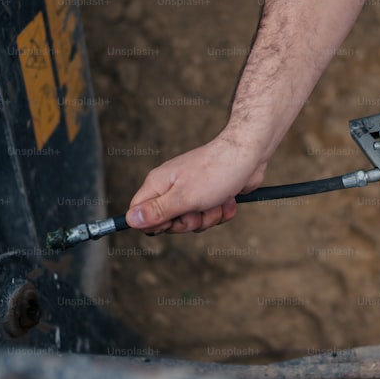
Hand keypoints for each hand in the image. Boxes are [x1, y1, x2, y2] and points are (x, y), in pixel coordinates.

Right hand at [126, 137, 267, 233]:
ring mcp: (192, 192)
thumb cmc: (215, 172)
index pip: (139, 212)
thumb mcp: (183, 197)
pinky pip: (210, 216)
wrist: (249, 154)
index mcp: (158, 184)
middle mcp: (172, 188)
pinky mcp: (210, 196)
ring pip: (192, 222)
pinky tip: (229, 199)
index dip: (153, 224)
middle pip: (168, 223)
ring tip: (217, 200)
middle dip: (189, 223)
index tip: (171, 222)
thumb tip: (130, 220)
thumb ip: (157, 212)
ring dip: (209, 217)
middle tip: (199, 209)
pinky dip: (222, 212)